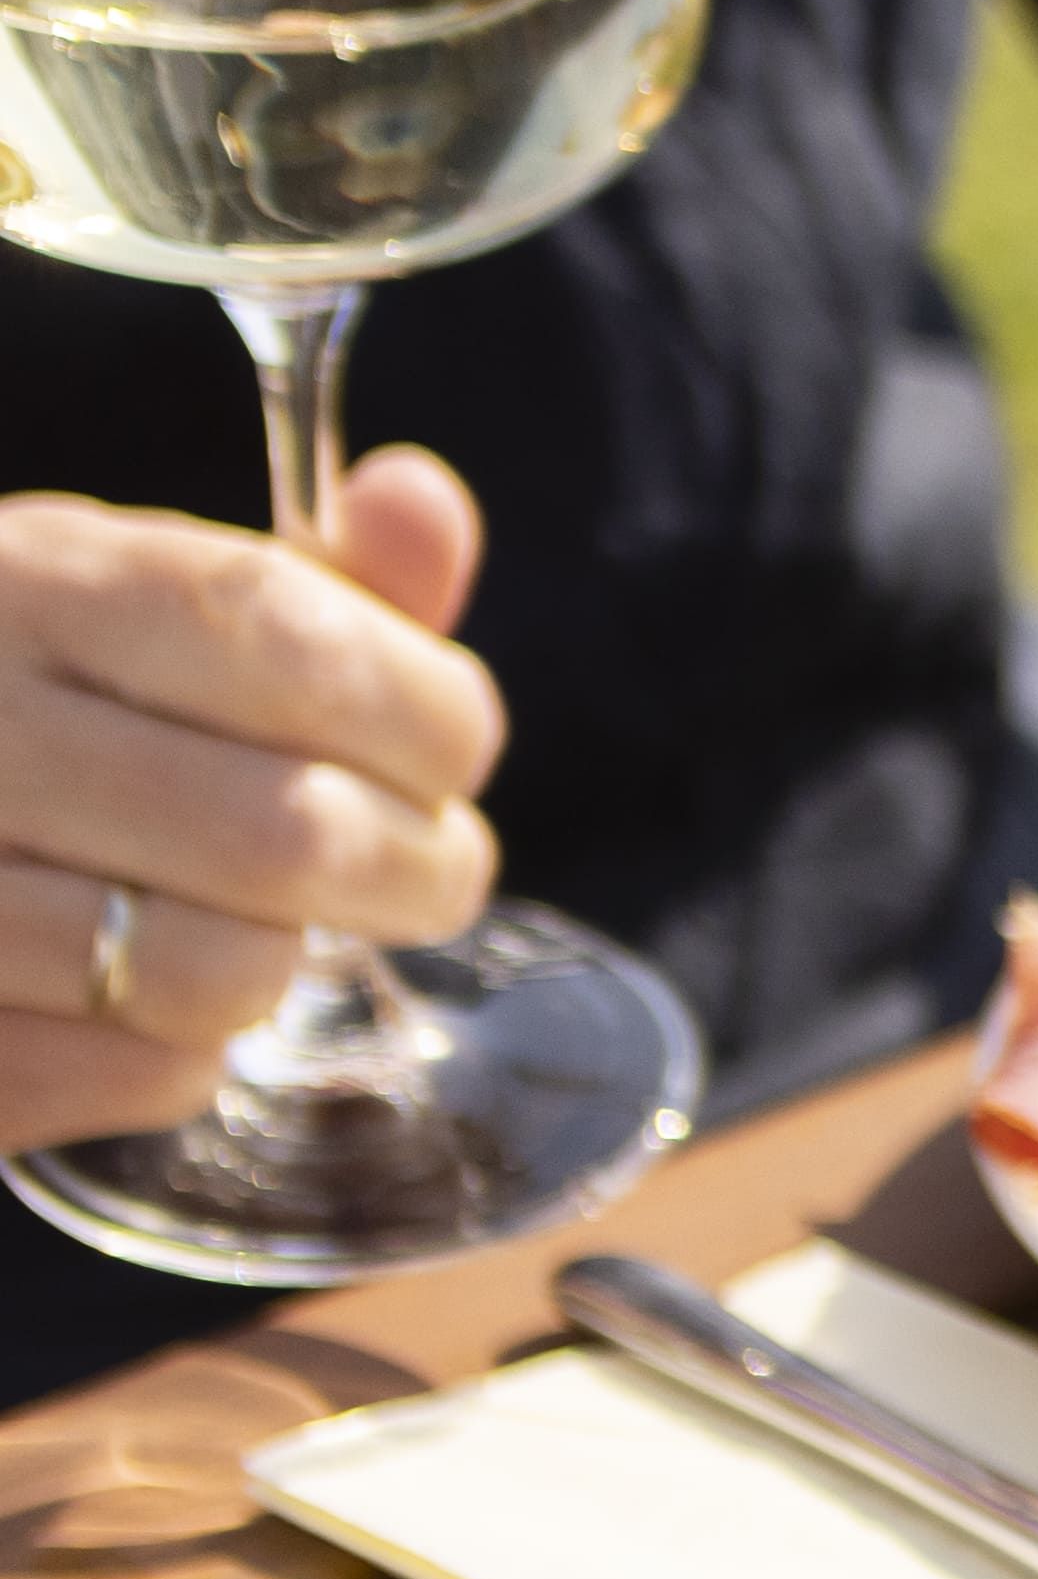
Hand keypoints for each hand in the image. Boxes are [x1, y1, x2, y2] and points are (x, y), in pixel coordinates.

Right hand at [0, 456, 496, 1154]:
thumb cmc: (23, 704)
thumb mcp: (130, 600)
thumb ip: (308, 578)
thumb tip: (424, 504)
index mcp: (19, 582)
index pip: (279, 632)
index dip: (424, 711)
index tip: (453, 749)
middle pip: (285, 836)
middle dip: (415, 869)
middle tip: (424, 869)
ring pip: (220, 977)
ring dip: (294, 962)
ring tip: (276, 925)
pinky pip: (146, 1075)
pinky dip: (186, 1049)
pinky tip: (145, 993)